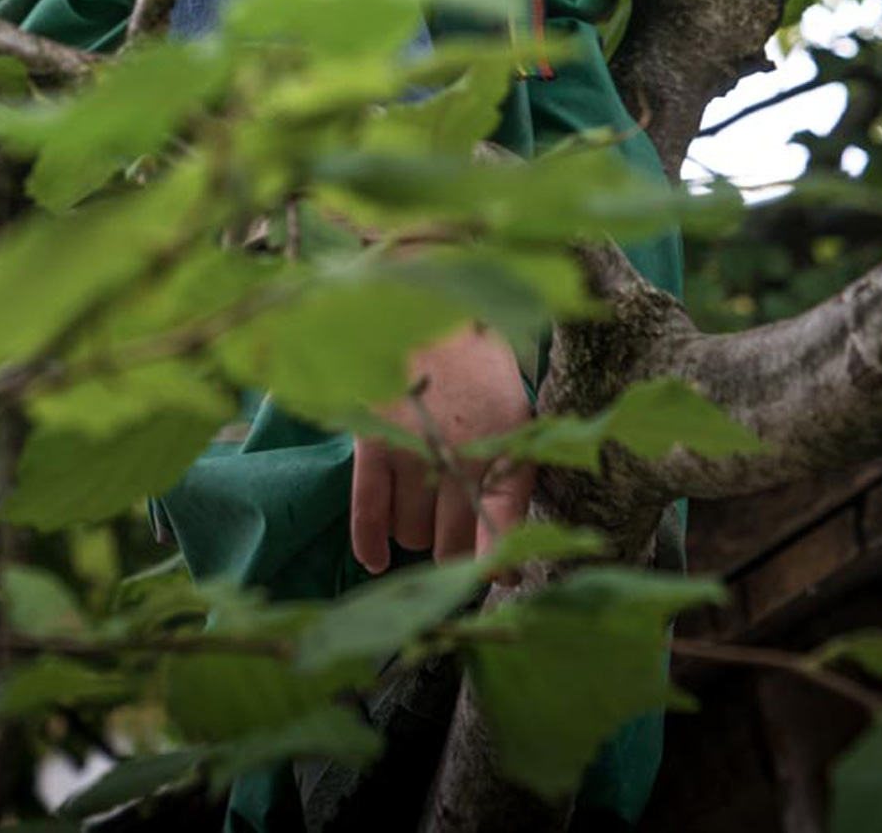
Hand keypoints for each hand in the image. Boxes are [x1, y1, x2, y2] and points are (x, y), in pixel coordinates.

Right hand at [350, 322, 534, 575]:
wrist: (428, 304)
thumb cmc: (478, 366)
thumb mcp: (513, 414)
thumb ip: (512, 481)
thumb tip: (507, 565)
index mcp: (504, 442)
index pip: (501, 526)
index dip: (496, 562)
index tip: (498, 578)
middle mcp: (457, 454)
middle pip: (451, 544)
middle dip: (454, 548)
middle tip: (454, 533)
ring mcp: (410, 449)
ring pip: (411, 532)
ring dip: (418, 530)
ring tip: (424, 502)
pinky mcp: (372, 440)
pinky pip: (368, 510)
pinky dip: (370, 543)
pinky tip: (377, 560)